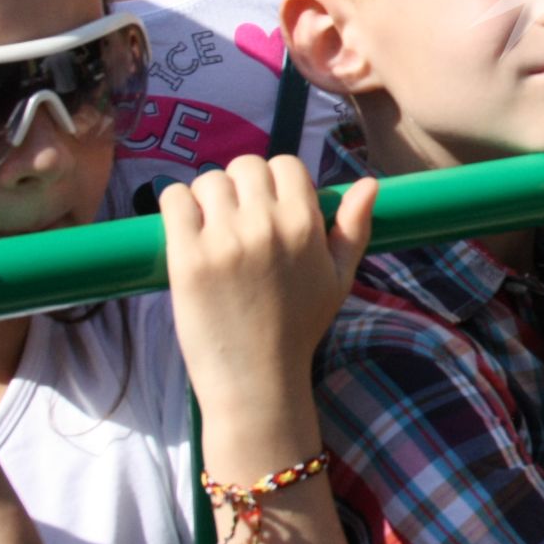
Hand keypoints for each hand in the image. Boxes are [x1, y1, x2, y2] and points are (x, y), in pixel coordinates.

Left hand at [161, 157, 374, 424]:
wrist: (257, 380)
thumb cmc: (300, 328)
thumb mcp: (339, 278)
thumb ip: (354, 227)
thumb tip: (369, 184)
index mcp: (305, 224)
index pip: (284, 164)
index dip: (275, 179)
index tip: (268, 205)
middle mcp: (266, 225)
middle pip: (244, 166)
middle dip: (240, 185)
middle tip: (236, 217)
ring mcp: (224, 240)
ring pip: (207, 180)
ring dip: (206, 196)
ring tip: (210, 227)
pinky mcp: (187, 257)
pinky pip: (173, 199)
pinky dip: (176, 205)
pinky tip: (185, 228)